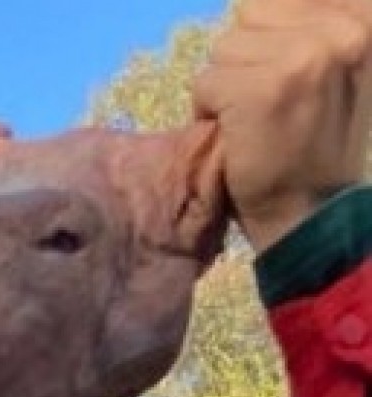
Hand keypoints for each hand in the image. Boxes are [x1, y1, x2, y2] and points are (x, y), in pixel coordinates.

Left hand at [192, 0, 371, 252]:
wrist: (314, 211)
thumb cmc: (318, 140)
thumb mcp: (337, 66)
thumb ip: (309, 26)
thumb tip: (253, 4)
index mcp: (364, 17)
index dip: (268, 33)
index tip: (282, 77)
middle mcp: (343, 28)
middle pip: (250, 15)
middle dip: (246, 58)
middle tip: (269, 100)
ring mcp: (305, 56)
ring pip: (224, 48)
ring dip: (227, 85)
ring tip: (258, 118)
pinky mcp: (264, 87)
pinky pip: (206, 82)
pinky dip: (209, 111)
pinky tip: (241, 135)